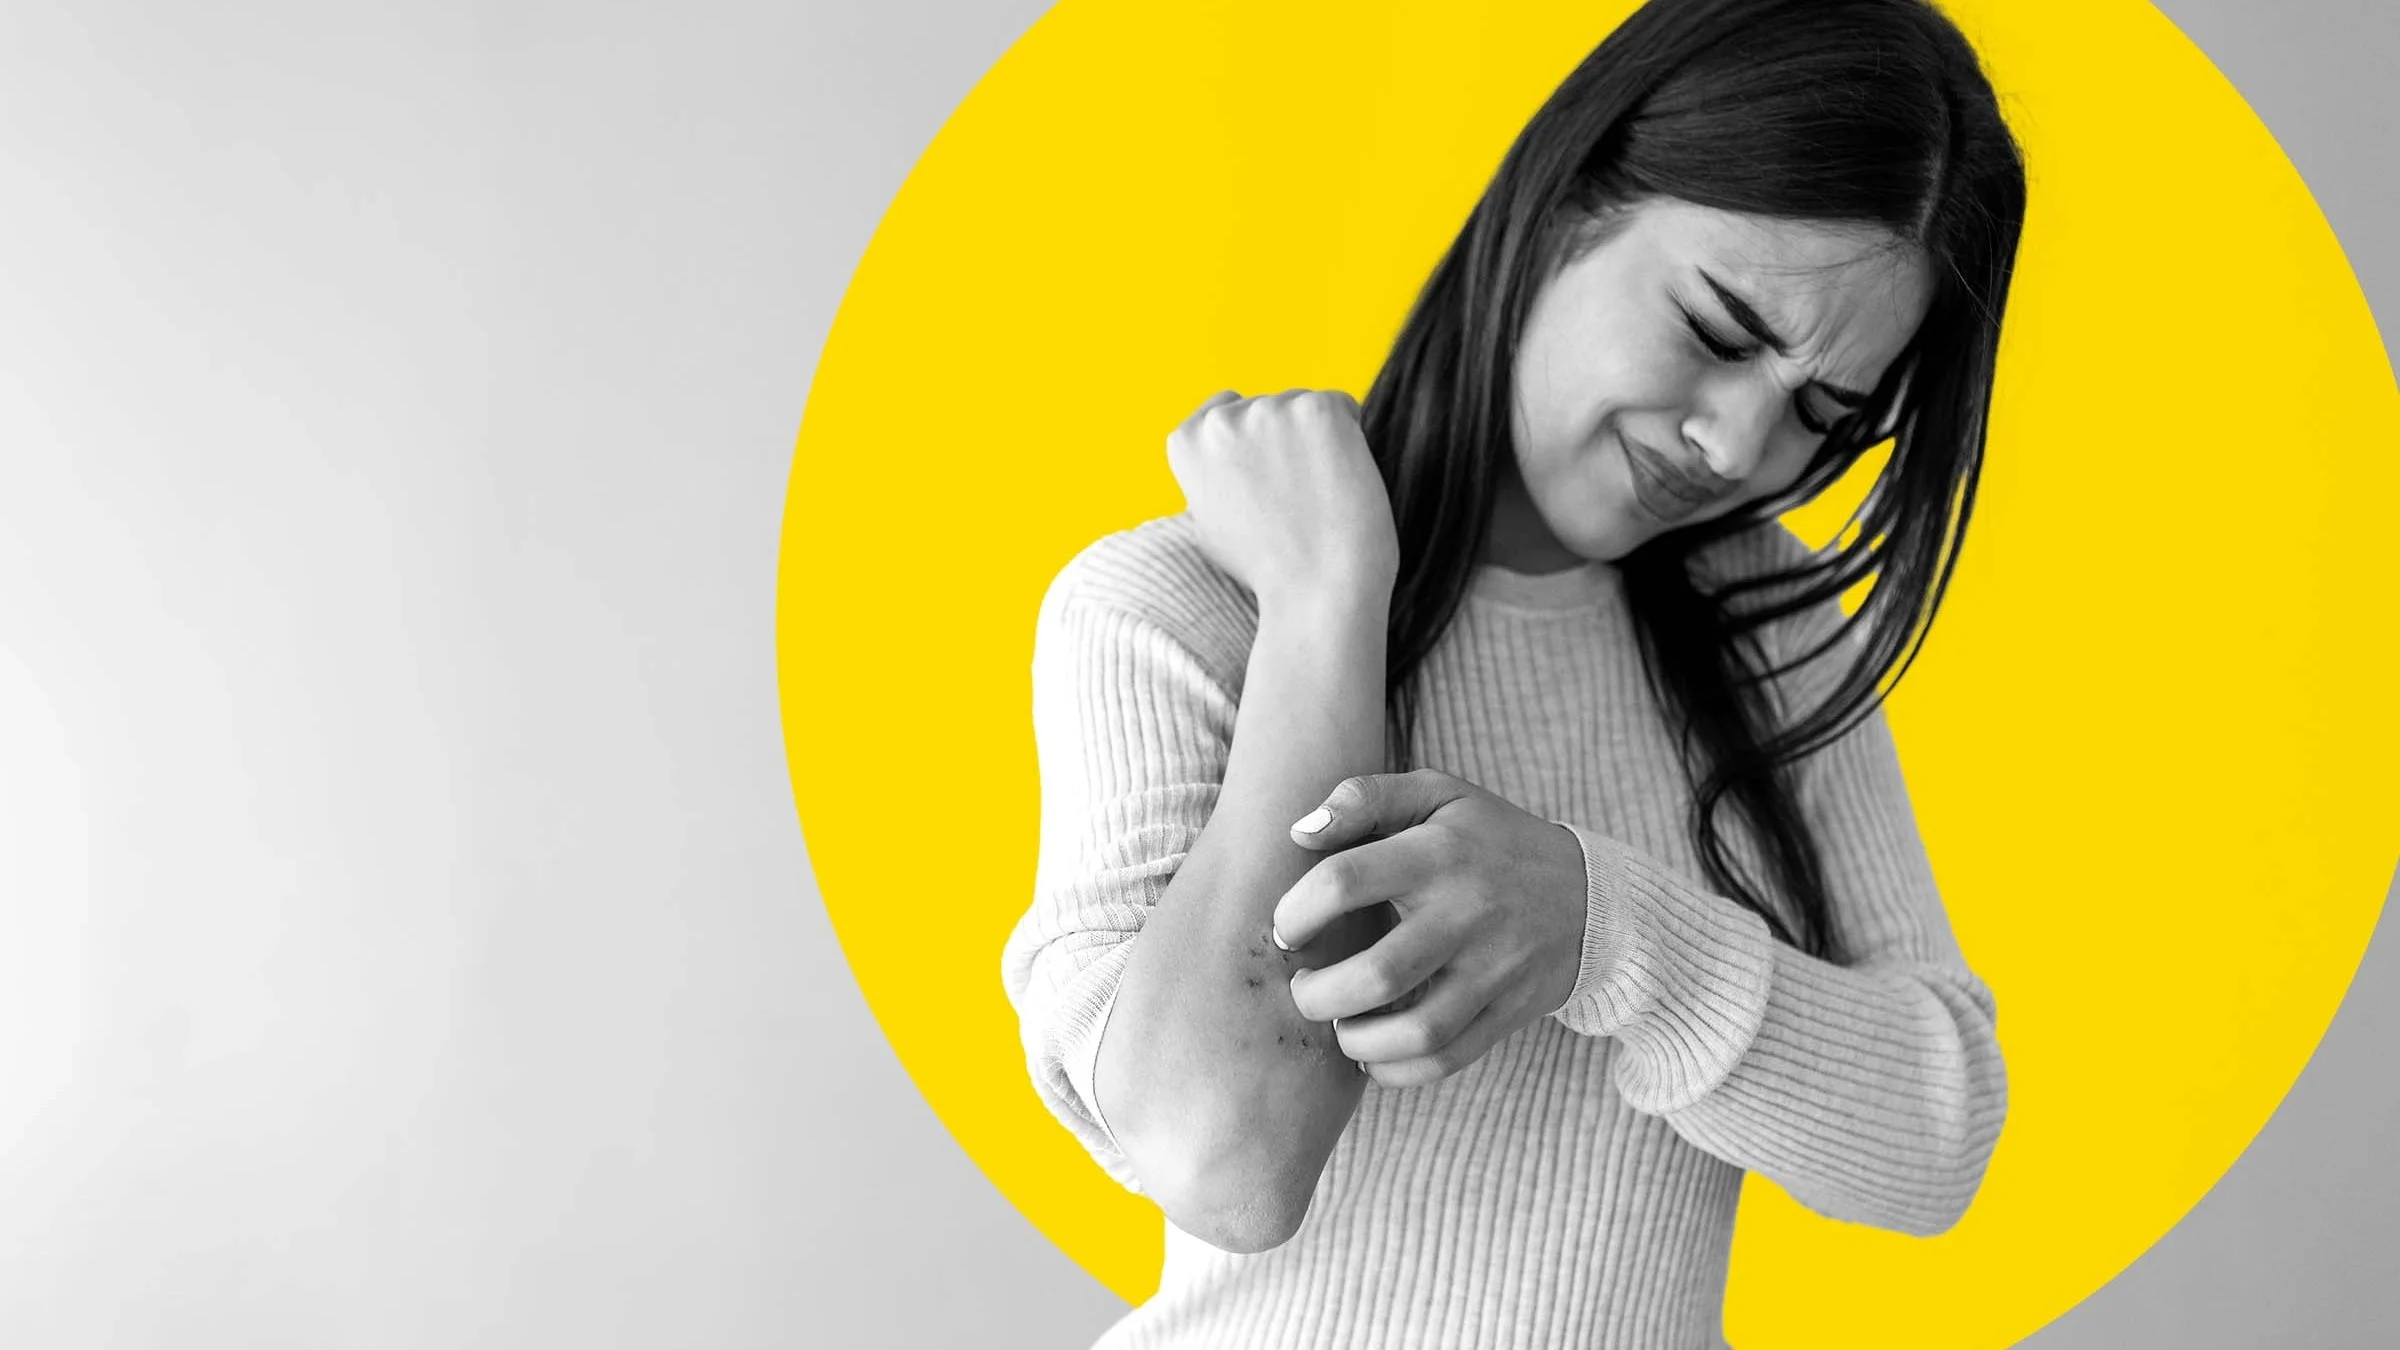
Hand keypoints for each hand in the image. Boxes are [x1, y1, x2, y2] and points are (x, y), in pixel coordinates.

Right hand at [1165, 389, 1398, 609]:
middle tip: (1297, 499)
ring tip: (1318, 496)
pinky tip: (1341, 480)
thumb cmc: (1268, 569)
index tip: (1266, 479)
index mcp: (1186, 444)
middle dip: (1285, 441)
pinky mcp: (1317, 409)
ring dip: (1316, 440)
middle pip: (1265, 408)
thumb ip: (1212, 475)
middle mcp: (1221, 421)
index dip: (1252, 443)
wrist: (1316, 591)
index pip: (1221, 411)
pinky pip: (1342, 407)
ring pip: (1302, 407)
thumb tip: (1226, 449)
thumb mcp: (1210, 521)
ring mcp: (1269, 410)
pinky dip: (1349, 437)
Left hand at [1269, 770, 1590, 1087]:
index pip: (1346, 882)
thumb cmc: (1487, 840)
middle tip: (1302, 987)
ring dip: (1355, 1042)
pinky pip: (1444, 1061)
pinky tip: (1371, 1054)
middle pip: (1378, 974)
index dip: (1296, 911)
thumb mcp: (1436, 795)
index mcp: (1437, 854)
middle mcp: (1466, 915)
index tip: (1286, 929)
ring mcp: (1492, 971)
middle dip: (1317, 994)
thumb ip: (1364, 798)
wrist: (1587, 894)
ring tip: (1337, 1023)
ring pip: (1415, 1032)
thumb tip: (1300, 833)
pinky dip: (1395, 1071)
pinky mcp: (1506, 1012)